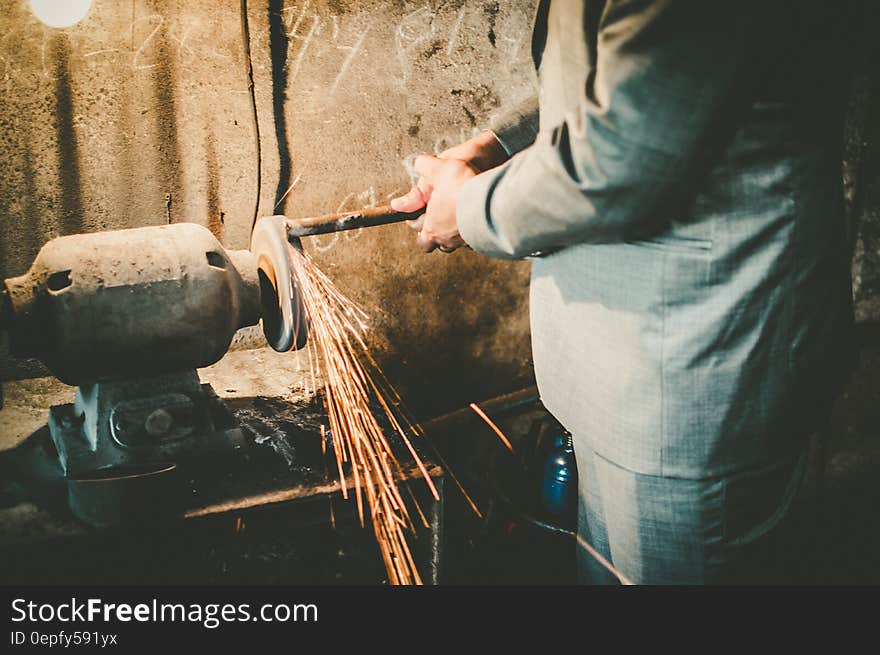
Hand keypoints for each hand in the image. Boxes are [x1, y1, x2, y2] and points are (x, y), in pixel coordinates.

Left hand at [392, 131, 507, 252]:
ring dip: (455, 232)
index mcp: (432, 228)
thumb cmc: (463, 188)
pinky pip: (475, 239)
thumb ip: (426, 167)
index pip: (423, 241)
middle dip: (438, 234)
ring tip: (458, 217)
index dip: (421, 229)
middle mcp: (448, 239)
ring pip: (457, 243)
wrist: (494, 198)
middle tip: (440, 219)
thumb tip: (419, 165)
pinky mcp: (483, 239)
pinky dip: (473, 231)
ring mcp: (466, 241)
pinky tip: (474, 218)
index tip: (422, 217)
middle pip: (440, 245)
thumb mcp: (439, 169)